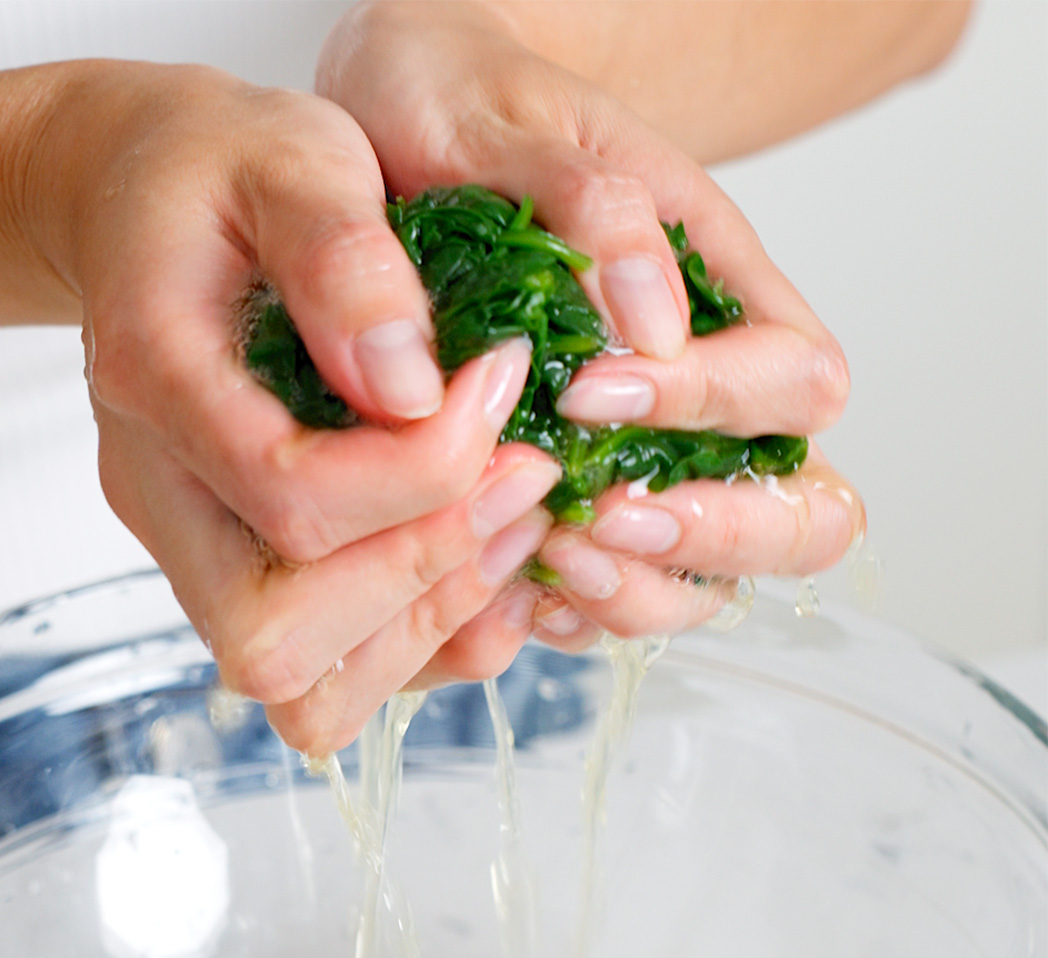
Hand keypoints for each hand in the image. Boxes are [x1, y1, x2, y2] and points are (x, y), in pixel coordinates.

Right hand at [25, 62, 567, 751]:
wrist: (138, 201)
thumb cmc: (217, 170)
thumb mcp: (287, 157)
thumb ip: (340, 257)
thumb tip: (414, 389)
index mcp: (156, 384)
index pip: (290, 496)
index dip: (424, 471)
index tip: (503, 385)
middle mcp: (162, 496)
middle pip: (278, 640)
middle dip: (428, 575)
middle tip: (526, 479)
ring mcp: (197, 547)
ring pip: (305, 688)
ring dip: (432, 627)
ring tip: (519, 524)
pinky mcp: (242, 566)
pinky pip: (334, 674)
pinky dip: (428, 643)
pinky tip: (490, 563)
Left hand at [318, 3, 861, 672]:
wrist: (394, 137)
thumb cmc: (466, 112)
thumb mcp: (519, 127)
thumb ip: (598, 207)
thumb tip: (657, 320)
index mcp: (722, 297)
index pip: (795, 385)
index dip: (714, 406)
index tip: (593, 392)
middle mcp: (705, 401)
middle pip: (797, 513)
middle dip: (712, 535)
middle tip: (598, 518)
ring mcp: (647, 467)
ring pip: (705, 578)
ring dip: (638, 590)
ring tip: (547, 561)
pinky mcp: (576, 509)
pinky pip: (611, 593)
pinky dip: (573, 612)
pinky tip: (513, 589)